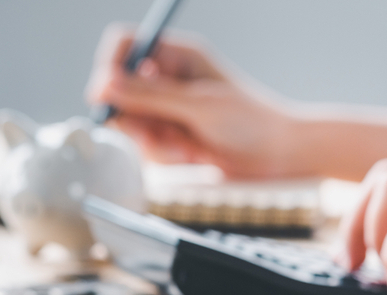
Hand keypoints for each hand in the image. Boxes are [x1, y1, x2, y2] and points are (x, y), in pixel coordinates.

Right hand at [85, 24, 297, 177]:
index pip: (125, 46)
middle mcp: (169, 80)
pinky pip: (148, 145)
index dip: (109, 67)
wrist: (280, 155)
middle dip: (134, 117)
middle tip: (156, 133)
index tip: (108, 96)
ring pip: (132, 122)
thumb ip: (152, 96)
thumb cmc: (252, 121)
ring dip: (153, 140)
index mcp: (178, 56)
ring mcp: (170, 109)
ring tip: (184, 147)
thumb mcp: (200, 105)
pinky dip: (164, 154)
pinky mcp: (174, 136)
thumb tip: (106, 85)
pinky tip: (190, 155)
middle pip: (120, 90)